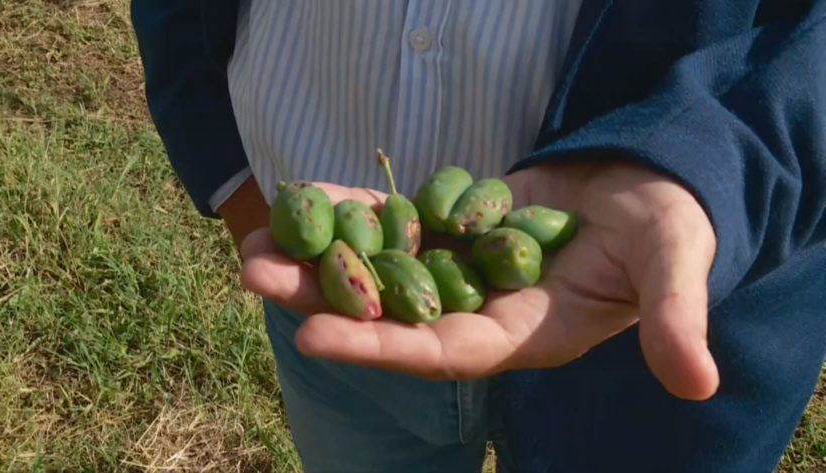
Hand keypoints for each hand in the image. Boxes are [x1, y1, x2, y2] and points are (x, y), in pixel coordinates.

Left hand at [240, 163, 719, 400]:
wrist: (648, 184)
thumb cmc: (665, 228)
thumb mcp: (674, 267)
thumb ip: (673, 318)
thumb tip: (696, 382)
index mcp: (524, 332)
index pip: (444, 351)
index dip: (382, 348)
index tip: (314, 337)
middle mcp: (481, 306)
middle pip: (393, 311)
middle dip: (324, 299)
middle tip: (255, 277)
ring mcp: (462, 265)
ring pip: (383, 265)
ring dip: (322, 254)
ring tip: (256, 242)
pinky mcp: (455, 226)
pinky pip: (398, 219)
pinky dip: (357, 208)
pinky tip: (309, 194)